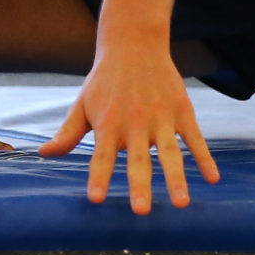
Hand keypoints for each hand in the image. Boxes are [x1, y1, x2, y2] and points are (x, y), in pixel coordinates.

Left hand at [39, 36, 220, 212]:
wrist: (134, 43)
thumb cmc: (105, 80)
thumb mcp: (83, 104)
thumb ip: (68, 133)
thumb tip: (43, 155)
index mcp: (109, 125)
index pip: (102, 156)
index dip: (99, 176)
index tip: (97, 198)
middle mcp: (135, 124)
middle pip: (138, 160)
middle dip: (140, 185)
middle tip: (141, 211)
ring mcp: (161, 118)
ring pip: (170, 153)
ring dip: (176, 178)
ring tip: (182, 203)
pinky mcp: (182, 111)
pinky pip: (195, 138)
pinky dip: (204, 158)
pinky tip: (212, 178)